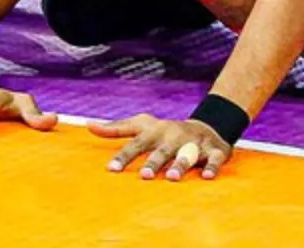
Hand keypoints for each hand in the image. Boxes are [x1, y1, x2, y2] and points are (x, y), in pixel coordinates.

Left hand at [88, 114, 232, 180]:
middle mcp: (174, 136)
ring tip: (172, 177)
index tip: (111, 169)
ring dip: (180, 164)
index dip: (124, 157)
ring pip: (187, 154)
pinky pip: (214, 158)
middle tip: (144, 176)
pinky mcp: (214, 149)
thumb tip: (89, 126)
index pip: (136, 144)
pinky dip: (212, 167)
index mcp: (156, 132)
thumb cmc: (166, 131)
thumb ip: (116, 128)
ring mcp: (194, 143)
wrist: (208, 124)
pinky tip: (206, 176)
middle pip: (162, 150)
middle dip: (154, 162)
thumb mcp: (142, 125)